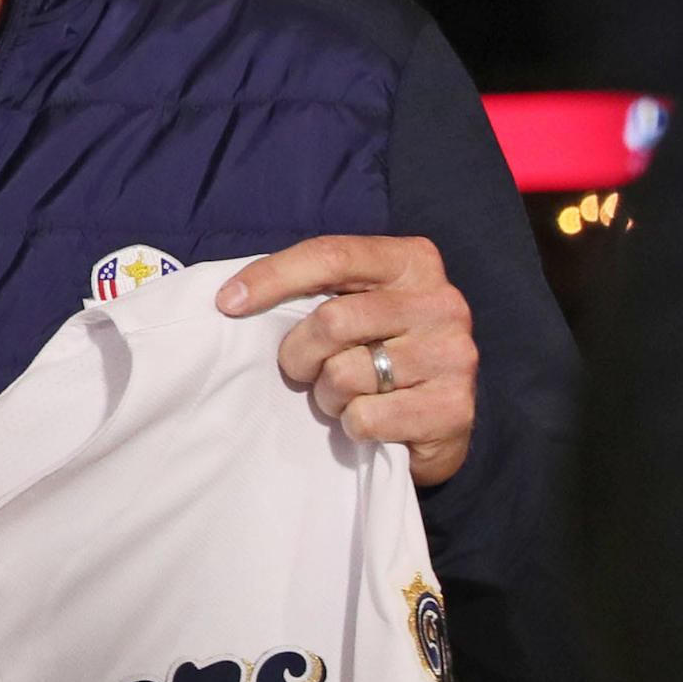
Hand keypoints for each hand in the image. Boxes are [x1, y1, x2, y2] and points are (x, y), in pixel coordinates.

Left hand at [219, 234, 477, 485]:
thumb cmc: (379, 352)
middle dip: (299, 354)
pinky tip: (371, 421)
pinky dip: (353, 426)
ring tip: (345, 396)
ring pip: (346, 374)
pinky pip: (366, 418)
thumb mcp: (353, 305)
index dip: (272, 277)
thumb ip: (315, 291)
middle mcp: (441, 302)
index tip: (227, 303)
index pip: (332, 255)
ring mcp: (454, 355)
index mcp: (413, 261)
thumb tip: (233, 299)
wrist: (438, 419)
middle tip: (304, 371)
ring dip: (328, 395)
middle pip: (332, 321)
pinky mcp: (455, 408)